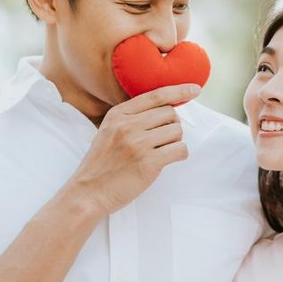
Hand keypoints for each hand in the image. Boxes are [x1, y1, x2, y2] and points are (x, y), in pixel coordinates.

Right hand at [69, 83, 199, 215]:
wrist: (88, 192)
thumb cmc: (102, 163)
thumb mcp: (109, 130)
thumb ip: (131, 117)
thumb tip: (166, 108)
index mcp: (118, 114)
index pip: (156, 96)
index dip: (179, 91)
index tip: (194, 89)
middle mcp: (128, 126)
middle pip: (170, 113)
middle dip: (172, 125)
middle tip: (162, 138)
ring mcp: (139, 144)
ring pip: (177, 131)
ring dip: (175, 140)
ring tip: (161, 150)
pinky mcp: (149, 163)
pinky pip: (180, 150)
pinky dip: (180, 154)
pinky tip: (168, 159)